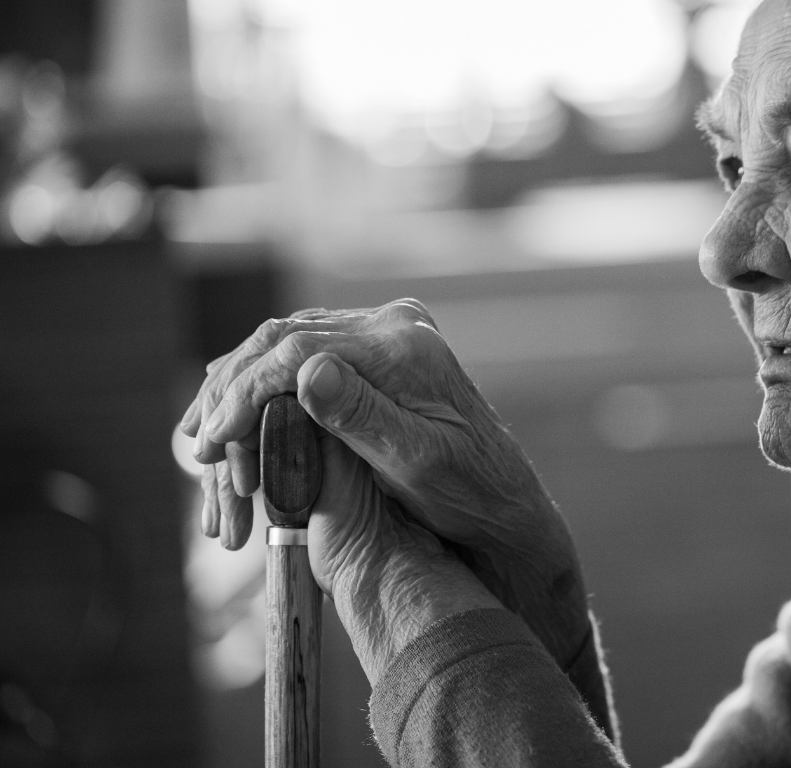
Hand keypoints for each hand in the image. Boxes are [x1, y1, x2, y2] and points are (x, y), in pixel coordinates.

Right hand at [181, 300, 589, 666]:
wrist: (502, 497)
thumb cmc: (468, 491)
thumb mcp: (418, 462)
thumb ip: (362, 417)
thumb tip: (305, 374)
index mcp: (404, 346)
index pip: (301, 352)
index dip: (247, 394)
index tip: (212, 440)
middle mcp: (392, 327)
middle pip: (286, 338)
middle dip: (232, 388)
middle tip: (197, 440)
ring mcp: (383, 335)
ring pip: (286, 343)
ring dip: (240, 384)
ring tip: (202, 432)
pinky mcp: (374, 353)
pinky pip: (303, 356)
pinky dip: (265, 384)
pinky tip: (236, 411)